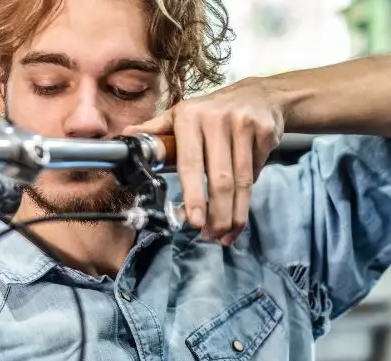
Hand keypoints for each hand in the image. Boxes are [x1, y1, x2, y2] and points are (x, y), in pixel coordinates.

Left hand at [127, 77, 284, 245]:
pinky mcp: (265, 133)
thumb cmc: (211, 111)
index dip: (194, 196)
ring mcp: (244, 125)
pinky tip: (241, 204)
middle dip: (217, 214)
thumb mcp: (180, 115)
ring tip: (226, 233)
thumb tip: (125, 138)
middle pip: (220, 180)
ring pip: (241, 182)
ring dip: (234, 214)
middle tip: (211, 235)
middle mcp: (217, 120)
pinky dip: (247, 194)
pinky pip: (255, 173)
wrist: (258, 94)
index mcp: (190, 118)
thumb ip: (154, 131)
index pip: (191, 164)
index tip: (195, 221)